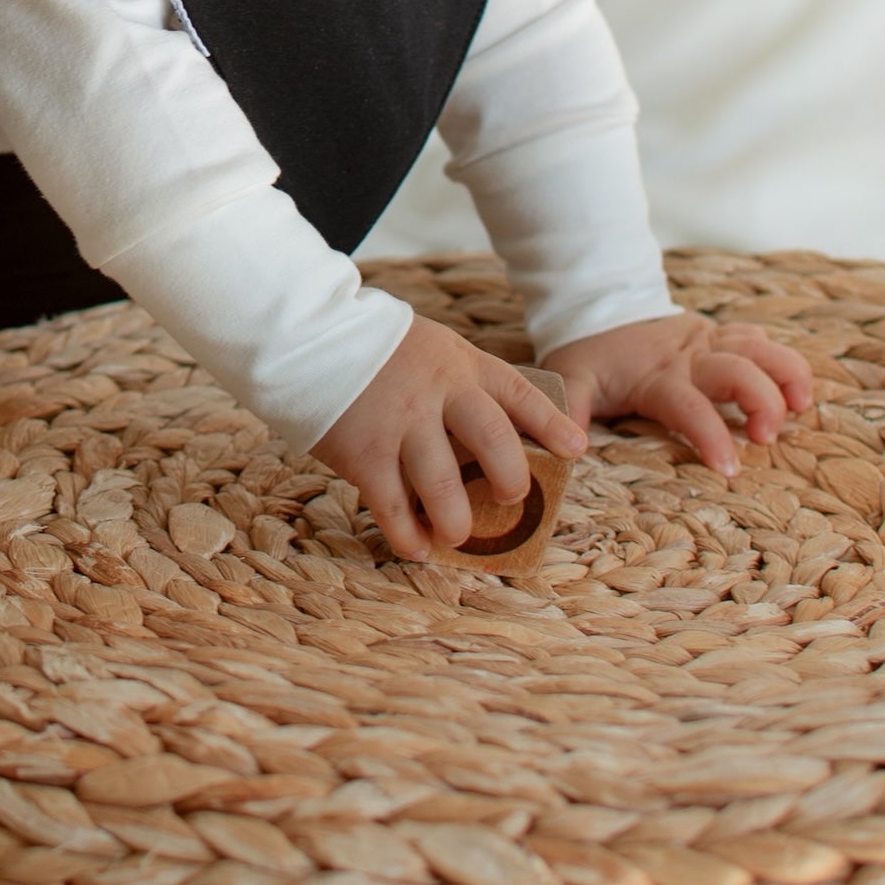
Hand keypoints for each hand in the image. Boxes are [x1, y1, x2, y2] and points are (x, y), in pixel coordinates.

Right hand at [313, 316, 587, 562]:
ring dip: (457, 521)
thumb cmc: (377, 350)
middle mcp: (438, 393)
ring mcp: (401, 424)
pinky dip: (408, 535)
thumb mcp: (434, 350)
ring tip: (457, 534)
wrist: (308, 337)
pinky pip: (393, 507)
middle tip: (509, 499)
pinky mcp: (365, 453)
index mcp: (460, 365)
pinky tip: (417, 547)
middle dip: (511, 480)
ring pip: (445, 487)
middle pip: (494, 443)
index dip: (550, 424)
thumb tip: (499, 440)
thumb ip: (464, 386)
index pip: (518, 393)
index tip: (575, 450)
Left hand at [543, 312, 814, 477]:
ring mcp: (709, 341)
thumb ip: (571, 409)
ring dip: (786, 375)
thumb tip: (570, 449)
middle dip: (762, 403)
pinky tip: (797, 388)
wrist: (598, 307)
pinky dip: (781, 359)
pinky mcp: (719, 334)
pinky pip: (758, 338)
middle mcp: (690, 356)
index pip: (690, 406)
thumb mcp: (571, 379)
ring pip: (760, 348)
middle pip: (739, 371)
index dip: (711, 435)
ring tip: (801, 407)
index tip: (729, 468)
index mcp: (657, 375)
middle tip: (765, 437)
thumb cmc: (588, 355)